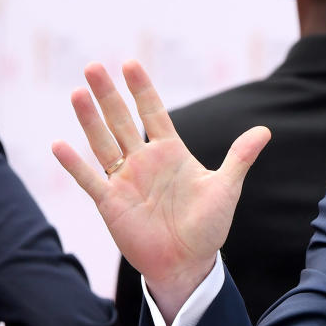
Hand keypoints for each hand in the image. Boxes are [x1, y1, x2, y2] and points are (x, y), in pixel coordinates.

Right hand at [52, 61, 268, 313]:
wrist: (189, 262)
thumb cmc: (208, 225)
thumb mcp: (226, 188)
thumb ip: (239, 158)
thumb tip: (265, 130)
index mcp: (171, 152)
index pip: (153, 113)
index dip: (142, 89)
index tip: (130, 63)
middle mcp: (144, 161)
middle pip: (122, 121)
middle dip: (109, 95)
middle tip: (94, 66)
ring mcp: (125, 180)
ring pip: (103, 143)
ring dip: (89, 120)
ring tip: (78, 93)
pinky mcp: (111, 203)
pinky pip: (89, 180)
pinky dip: (75, 164)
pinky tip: (60, 144)